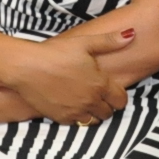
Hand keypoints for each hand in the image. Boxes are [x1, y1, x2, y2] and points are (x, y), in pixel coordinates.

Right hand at [6, 24, 131, 124]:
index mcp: (100, 84)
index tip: (114, 91)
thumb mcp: (85, 42)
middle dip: (107, 105)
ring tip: (86, 100)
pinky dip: (77, 117)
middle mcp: (91, 101)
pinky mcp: (60, 118)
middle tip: (99, 95)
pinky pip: (76, 124)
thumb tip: (132, 34)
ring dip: (93, 113)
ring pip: (93, 121)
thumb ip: (110, 41)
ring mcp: (75, 111)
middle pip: (108, 113)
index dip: (119, 96)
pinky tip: (71, 104)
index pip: (121, 100)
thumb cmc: (56, 52)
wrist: (26, 67)